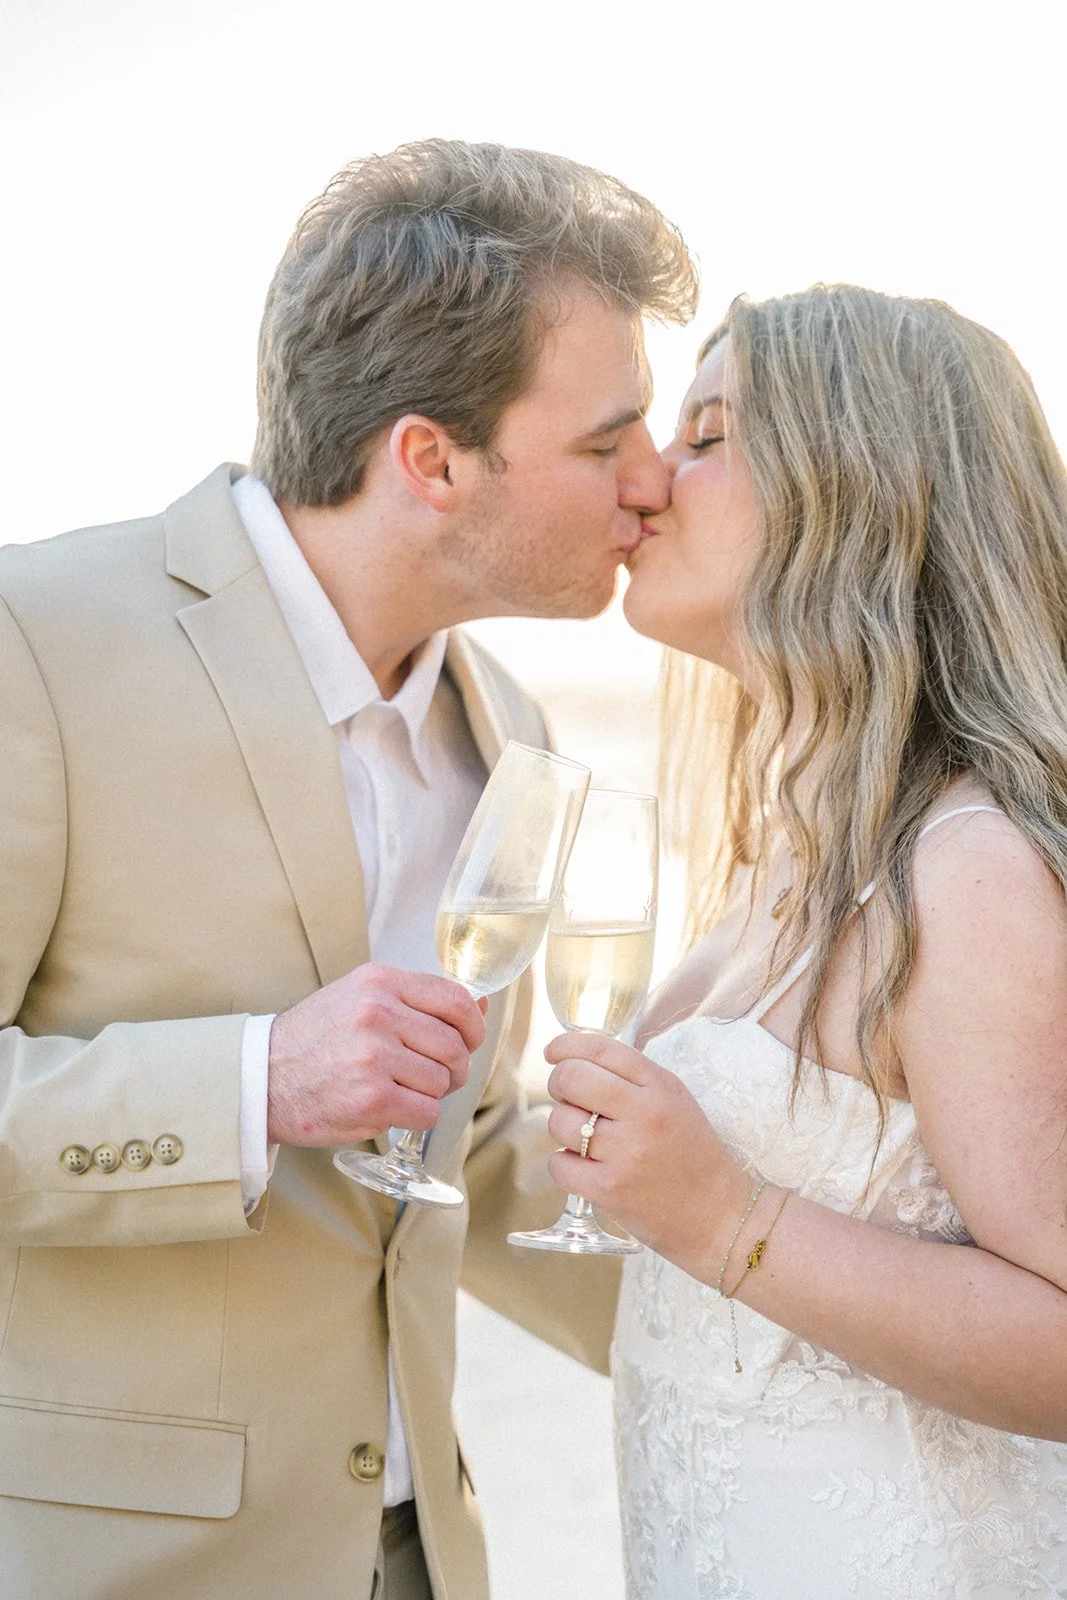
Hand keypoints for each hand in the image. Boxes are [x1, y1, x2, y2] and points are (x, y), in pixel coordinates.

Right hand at [267, 964, 485, 1146]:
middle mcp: (378, 1013)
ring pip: (442, 1082)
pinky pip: (427, 1113)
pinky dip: (416, 1117)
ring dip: (429, 1094)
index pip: (455, 1000)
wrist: (262, 1078)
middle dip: (453, 1068)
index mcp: (380, 982)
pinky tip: (390, 1108)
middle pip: (454, 1047)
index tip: (469, 1041)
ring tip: (399, 1089)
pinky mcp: (372, 1099)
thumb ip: (418, 1000)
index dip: (473, 1027)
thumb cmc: (316, 1039)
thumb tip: (479, 1005)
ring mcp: (375, 1057)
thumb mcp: (362, 998)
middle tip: (431, 1076)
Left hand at [544, 1031, 749, 1281]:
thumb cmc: (692, 1155)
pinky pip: (559, 1164)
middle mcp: (643, 1114)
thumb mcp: (675, 1101)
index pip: (600, 1049)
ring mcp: (625, 1152)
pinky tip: (587, 1169)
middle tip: (569, 1100)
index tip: (553, 1053)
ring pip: (559, 1122)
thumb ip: (633, 1079)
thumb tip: (577, 1061)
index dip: (567, 1045)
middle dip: (560, 1085)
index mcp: (660, 1086)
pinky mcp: (609, 1189)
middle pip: (570, 1079)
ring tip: (589, 1142)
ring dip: (565, 1130)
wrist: (719, 1215)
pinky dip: (565, 1166)